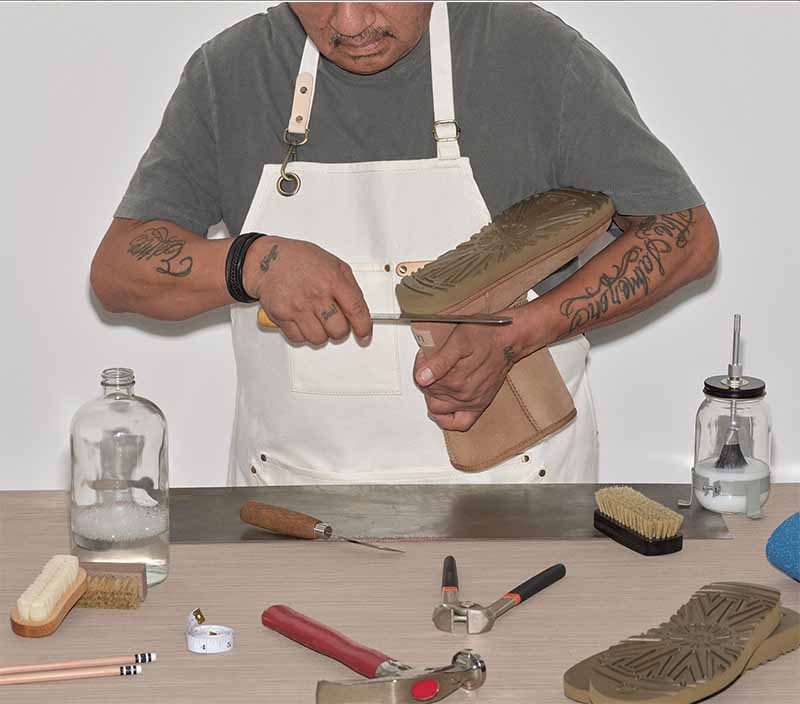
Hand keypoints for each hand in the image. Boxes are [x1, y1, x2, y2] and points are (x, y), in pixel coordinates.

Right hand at [242, 235, 371, 344]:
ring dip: (321, 334)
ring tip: (317, 320)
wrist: (266, 260)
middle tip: (335, 322)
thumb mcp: (333, 263)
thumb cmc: (300, 260)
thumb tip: (360, 310)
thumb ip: (349, 286)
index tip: (364, 334)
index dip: (364, 327)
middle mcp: (316, 294)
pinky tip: (302, 320)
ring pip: (319, 339)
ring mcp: (298, 307)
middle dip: (340, 330)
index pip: (356, 310)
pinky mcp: (281, 316)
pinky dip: (302, 334)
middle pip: (338, 330)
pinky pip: (298, 338)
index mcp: (332, 279)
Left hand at [414, 311, 525, 431]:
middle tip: (432, 364)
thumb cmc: (486, 335)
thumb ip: (439, 360)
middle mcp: (463, 394)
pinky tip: (442, 410)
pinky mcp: (479, 405)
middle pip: (429, 394)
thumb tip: (421, 377)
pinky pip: (459, 423)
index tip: (426, 356)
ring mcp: (471, 402)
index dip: (421, 365)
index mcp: (455, 378)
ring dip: (433, 396)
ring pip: (438, 408)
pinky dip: (446, 420)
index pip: (422, 379)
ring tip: (437, 381)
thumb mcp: (459, 340)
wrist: (509, 340)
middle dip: (425, 379)